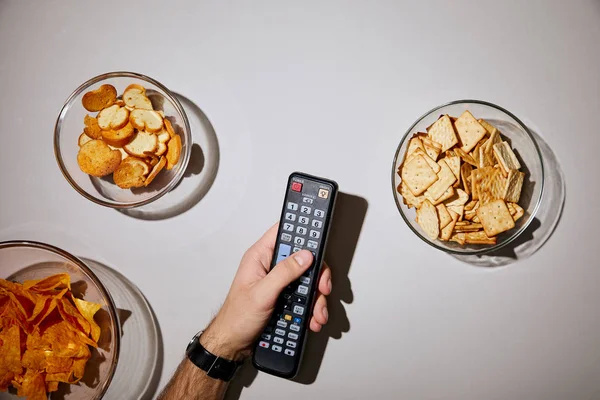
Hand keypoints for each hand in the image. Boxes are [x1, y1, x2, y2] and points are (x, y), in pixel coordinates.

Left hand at [200, 223, 331, 359]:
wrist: (233, 343)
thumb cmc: (236, 317)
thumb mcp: (262, 293)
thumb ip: (284, 272)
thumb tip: (304, 256)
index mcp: (260, 257)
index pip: (283, 232)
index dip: (301, 231)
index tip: (317, 240)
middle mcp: (270, 266)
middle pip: (302, 258)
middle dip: (315, 274)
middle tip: (321, 287)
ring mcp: (278, 281)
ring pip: (307, 279)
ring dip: (316, 297)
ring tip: (316, 311)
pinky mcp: (284, 296)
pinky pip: (304, 296)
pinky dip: (311, 308)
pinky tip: (311, 318)